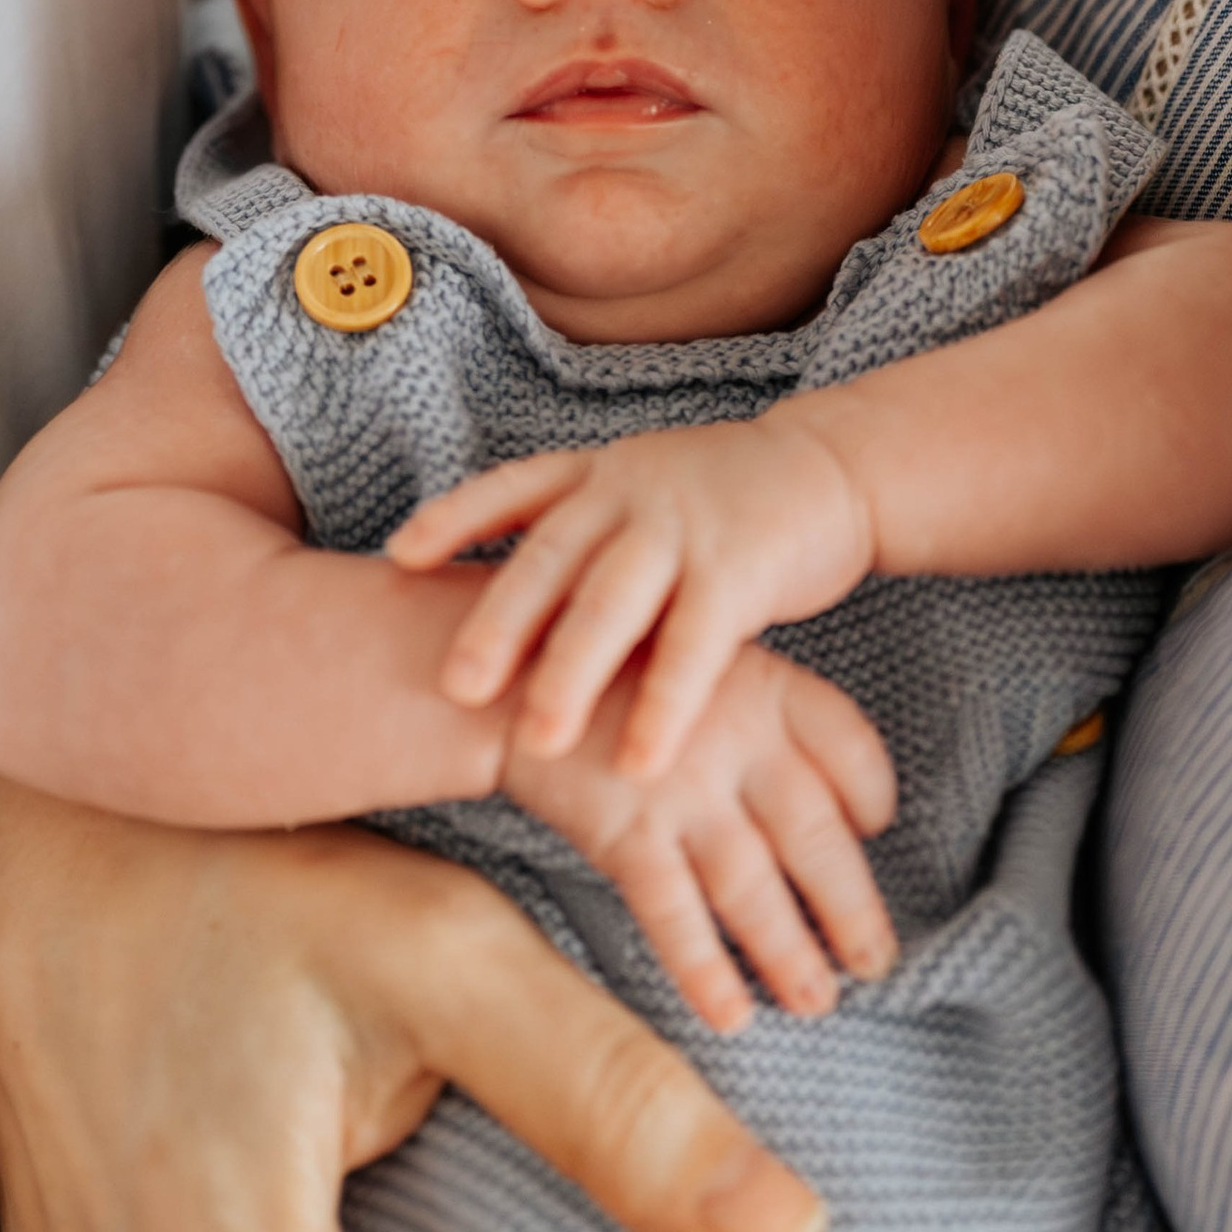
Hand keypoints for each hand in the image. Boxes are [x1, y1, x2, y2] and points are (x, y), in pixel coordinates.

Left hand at [389, 411, 876, 776]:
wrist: (834, 471)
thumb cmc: (723, 503)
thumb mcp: (640, 494)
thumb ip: (579, 541)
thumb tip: (495, 606)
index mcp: (599, 474)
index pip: (513, 487)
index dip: (454, 518)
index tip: (398, 555)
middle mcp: (632, 491)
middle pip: (551, 559)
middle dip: (498, 624)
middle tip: (452, 687)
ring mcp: (686, 525)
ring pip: (613, 603)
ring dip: (571, 675)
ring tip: (537, 743)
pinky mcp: (741, 568)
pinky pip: (694, 645)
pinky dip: (664, 705)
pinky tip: (639, 760)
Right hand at [505, 643, 898, 1032]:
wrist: (516, 680)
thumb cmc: (625, 678)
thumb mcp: (706, 666)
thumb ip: (771, 721)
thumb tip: (839, 806)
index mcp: (768, 687)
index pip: (852, 749)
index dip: (872, 797)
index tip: (875, 832)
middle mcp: (737, 739)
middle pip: (816, 835)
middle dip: (850, 909)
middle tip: (874, 963)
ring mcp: (682, 789)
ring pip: (753, 887)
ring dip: (789, 954)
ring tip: (815, 1001)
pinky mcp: (626, 831)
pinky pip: (676, 914)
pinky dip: (706, 970)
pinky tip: (731, 1014)